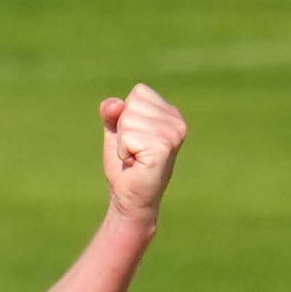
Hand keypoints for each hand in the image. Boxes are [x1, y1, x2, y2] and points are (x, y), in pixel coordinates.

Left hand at [97, 84, 186, 221]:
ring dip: (123, 143)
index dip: (126, 115)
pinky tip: (135, 164)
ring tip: (135, 158)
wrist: (130, 199)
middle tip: (134, 151)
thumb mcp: (117, 132)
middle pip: (132, 105)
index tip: (135, 138)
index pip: (139, 92)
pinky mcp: (163, 149)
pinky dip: (124, 152)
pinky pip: (128, 137)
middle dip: (124, 129)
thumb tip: (113, 104)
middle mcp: (177, 122)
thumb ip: (113, 113)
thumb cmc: (126, 166)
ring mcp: (172, 135)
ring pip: (128, 120)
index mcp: (171, 113)